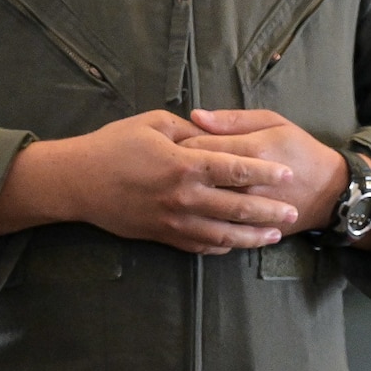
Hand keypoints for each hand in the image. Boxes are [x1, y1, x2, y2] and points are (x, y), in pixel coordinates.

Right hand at [0, 110, 296, 254]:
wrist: (76, 182)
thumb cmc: (113, 145)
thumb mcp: (153, 123)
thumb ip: (188, 129)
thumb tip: (212, 131)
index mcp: (185, 164)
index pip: (235, 170)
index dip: (264, 173)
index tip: (287, 175)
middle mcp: (183, 196)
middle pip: (236, 208)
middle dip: (269, 211)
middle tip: (293, 212)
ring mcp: (172, 220)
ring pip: (221, 234)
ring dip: (251, 236)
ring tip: (274, 234)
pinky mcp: (161, 235)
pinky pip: (197, 246)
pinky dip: (220, 247)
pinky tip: (235, 245)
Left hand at [182, 110, 349, 233]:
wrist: (329, 190)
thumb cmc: (299, 149)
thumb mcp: (273, 122)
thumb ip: (233, 120)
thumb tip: (196, 116)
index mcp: (251, 151)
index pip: (199, 146)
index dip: (180, 143)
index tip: (174, 142)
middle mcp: (246, 183)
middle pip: (197, 177)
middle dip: (179, 171)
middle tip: (172, 166)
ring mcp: (249, 210)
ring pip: (203, 205)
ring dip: (188, 196)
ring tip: (183, 187)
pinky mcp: (250, 229)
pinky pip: (217, 228)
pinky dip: (201, 220)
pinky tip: (195, 213)